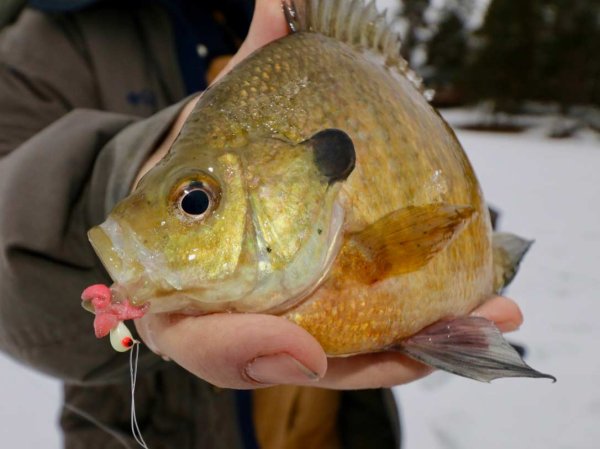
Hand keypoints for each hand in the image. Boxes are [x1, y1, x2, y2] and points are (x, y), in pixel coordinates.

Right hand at [133, 1, 524, 388]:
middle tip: (429, 340)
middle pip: (298, 362)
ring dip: (419, 342)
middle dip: (366, 357)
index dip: (247, 350)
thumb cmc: (207, 166)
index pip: (207, 343)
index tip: (301, 348)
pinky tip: (472, 301)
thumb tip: (278, 1)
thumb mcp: (221, 126)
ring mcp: (290, 322)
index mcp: (188, 294)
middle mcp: (240, 320)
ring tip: (487, 312)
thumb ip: (250, 76)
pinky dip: (421, 324)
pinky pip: (375, 332)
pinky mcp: (332, 312)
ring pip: (350, 354)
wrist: (215, 189)